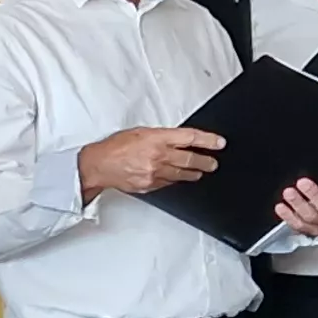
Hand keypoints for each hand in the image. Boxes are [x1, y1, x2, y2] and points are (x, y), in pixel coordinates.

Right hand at [77, 126, 220, 196]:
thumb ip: (161, 137)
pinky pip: (168, 183)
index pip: (190, 138)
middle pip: (190, 160)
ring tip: (199, 172)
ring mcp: (155, 173)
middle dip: (205, 162)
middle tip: (213, 163)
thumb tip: (178, 141)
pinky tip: (175, 178)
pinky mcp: (149, 185)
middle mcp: (158, 156)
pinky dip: (173, 180)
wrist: (98, 165)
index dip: (208, 141)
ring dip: (193, 173)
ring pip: (181, 175)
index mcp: (157, 139)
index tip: (219, 143)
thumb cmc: (115, 147)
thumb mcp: (140, 132)